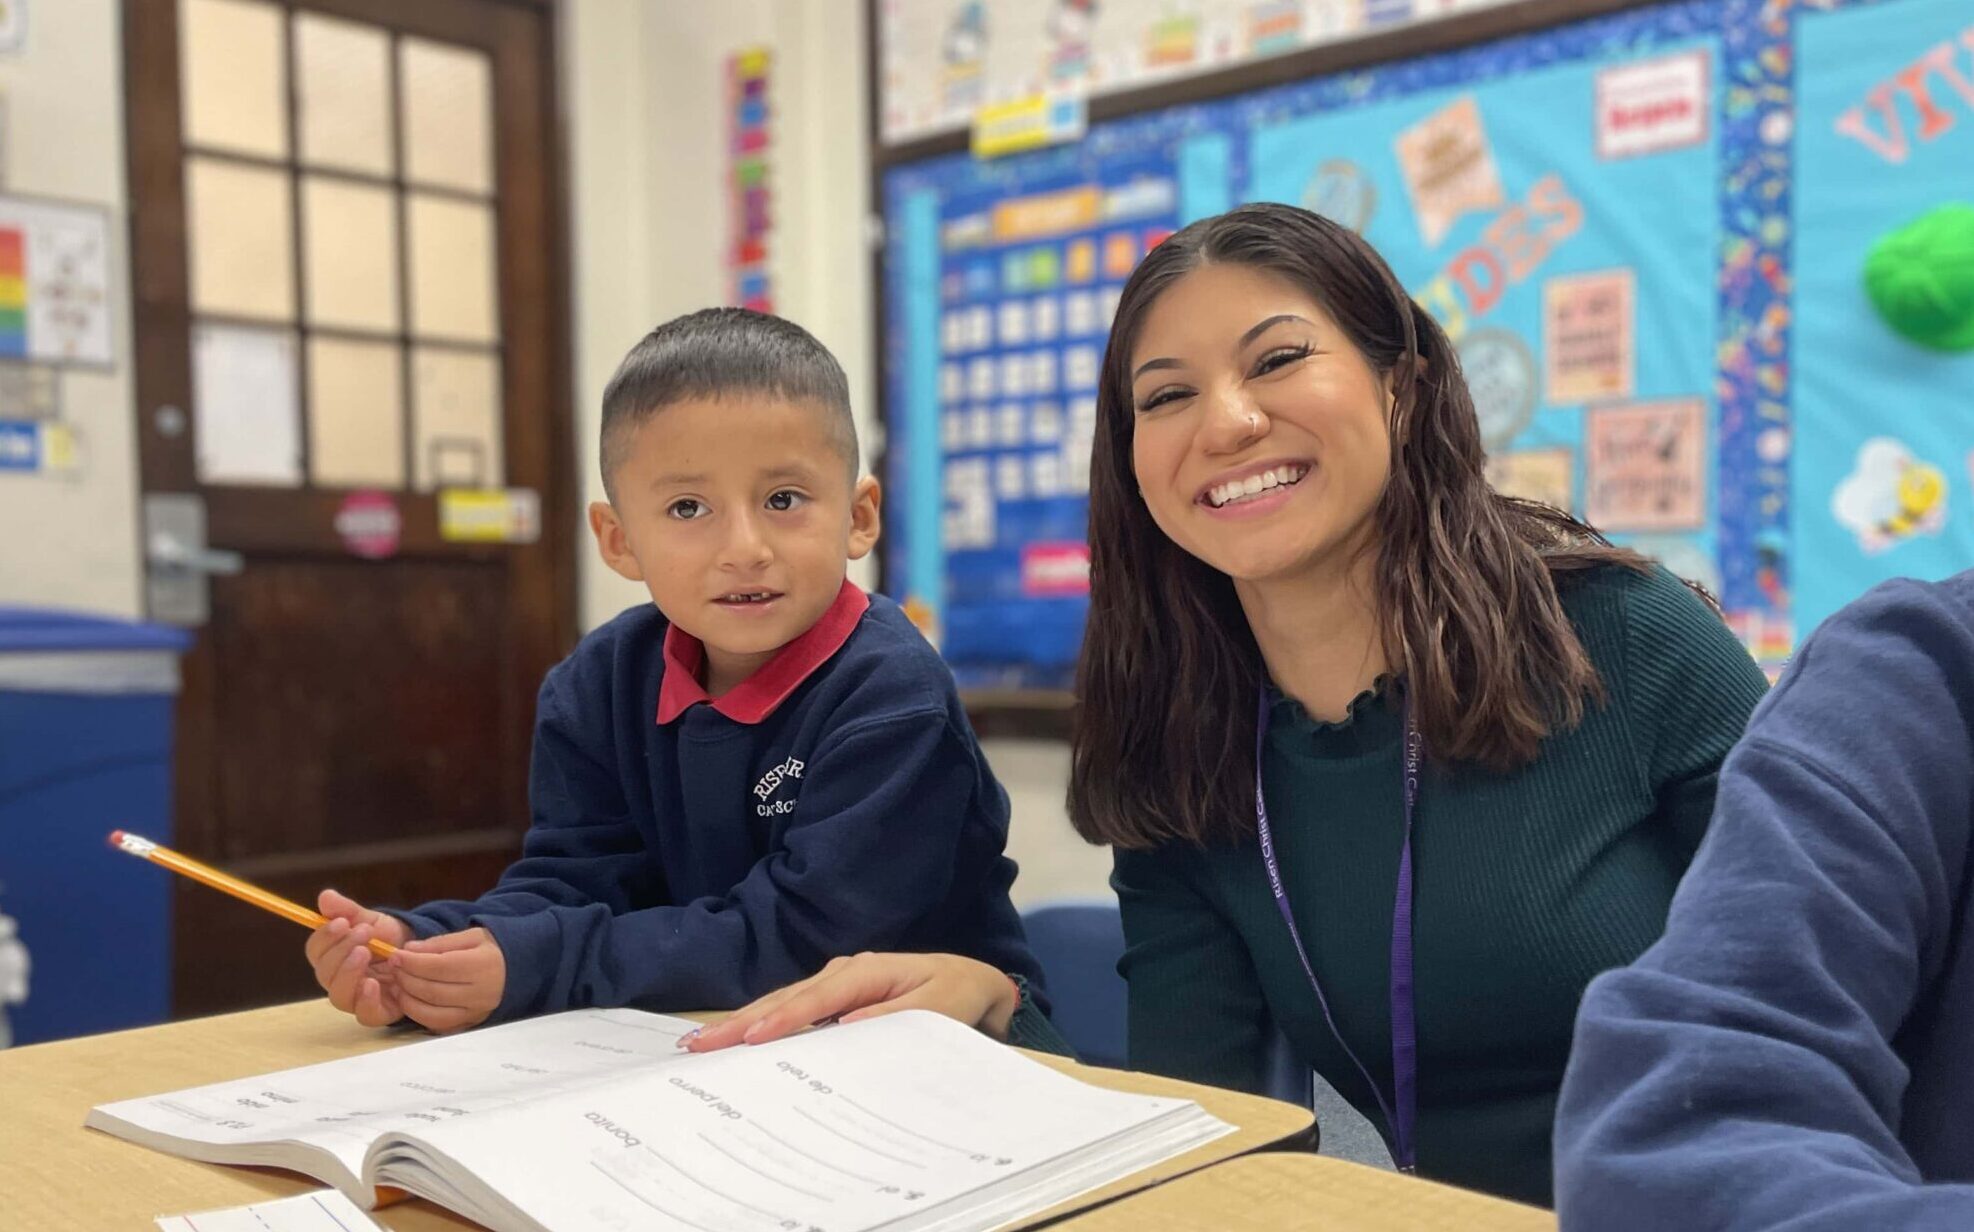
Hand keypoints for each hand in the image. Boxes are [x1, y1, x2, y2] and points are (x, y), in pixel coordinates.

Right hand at [306, 890, 412, 1027]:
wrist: (421, 953)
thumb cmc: (390, 938)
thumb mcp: (372, 920)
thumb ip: (348, 911)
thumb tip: (325, 896)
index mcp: (333, 957)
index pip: (316, 951)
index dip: (324, 937)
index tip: (342, 922)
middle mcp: (340, 980)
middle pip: (325, 973)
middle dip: (341, 951)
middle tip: (363, 933)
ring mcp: (357, 999)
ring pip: (339, 996)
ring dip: (349, 973)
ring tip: (366, 953)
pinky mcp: (378, 1012)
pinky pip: (364, 1015)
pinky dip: (366, 1000)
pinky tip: (373, 984)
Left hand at [388, 928, 506, 1032]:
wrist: (521, 970)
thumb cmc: (494, 949)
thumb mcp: (472, 936)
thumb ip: (440, 943)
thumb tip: (408, 951)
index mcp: (482, 966)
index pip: (438, 967)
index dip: (412, 962)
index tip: (395, 955)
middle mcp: (480, 994)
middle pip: (432, 991)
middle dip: (406, 979)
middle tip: (393, 968)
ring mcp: (475, 1013)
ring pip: (432, 1013)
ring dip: (408, 1000)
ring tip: (398, 985)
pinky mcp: (470, 1024)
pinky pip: (438, 1025)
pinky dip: (419, 1014)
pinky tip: (411, 1000)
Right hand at [685, 952, 1018, 1052]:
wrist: (972, 983)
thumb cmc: (956, 996)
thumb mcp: (937, 1011)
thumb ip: (895, 1019)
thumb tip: (846, 1027)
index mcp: (868, 972)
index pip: (819, 998)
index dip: (785, 1019)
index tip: (752, 1039)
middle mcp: (844, 972)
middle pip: (786, 999)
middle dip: (742, 1021)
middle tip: (699, 1044)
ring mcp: (835, 983)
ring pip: (781, 1003)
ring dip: (743, 1023)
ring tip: (701, 1043)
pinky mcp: (832, 998)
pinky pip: (791, 1012)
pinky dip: (761, 1024)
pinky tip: (735, 1041)